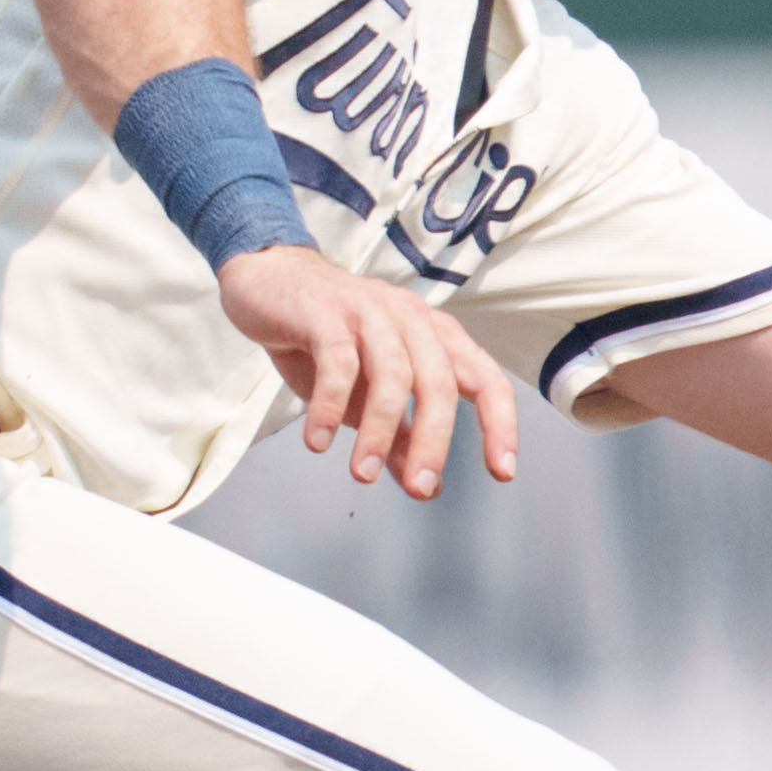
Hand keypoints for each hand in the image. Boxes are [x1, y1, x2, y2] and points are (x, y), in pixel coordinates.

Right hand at [218, 246, 520, 498]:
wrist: (269, 282)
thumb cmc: (328, 341)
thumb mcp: (369, 397)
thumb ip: (401, 438)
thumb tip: (429, 486)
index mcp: (436, 337)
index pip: (485, 379)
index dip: (500, 424)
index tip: (502, 471)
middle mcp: (411, 319)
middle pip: (439, 382)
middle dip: (434, 440)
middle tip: (421, 488)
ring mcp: (370, 311)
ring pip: (392, 374)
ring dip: (379, 431)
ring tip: (363, 474)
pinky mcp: (326, 312)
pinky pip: (338, 363)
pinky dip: (329, 406)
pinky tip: (318, 441)